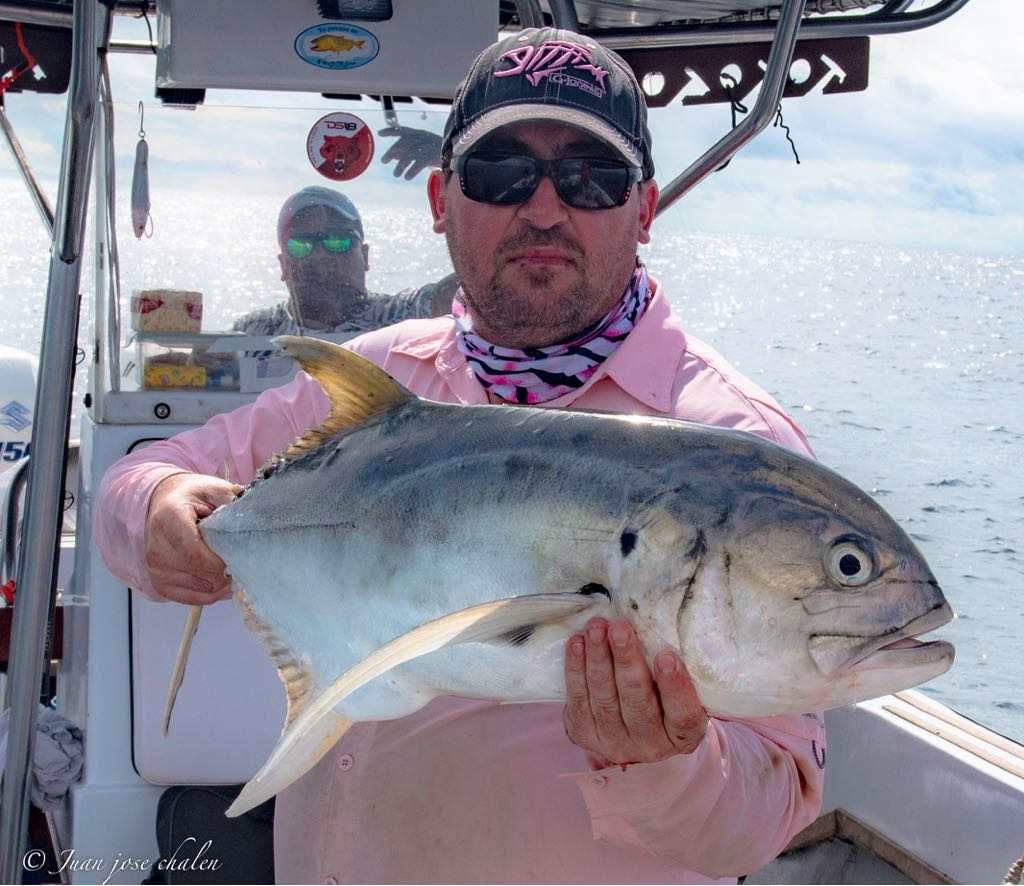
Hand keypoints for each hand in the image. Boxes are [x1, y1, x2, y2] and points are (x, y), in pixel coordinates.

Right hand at [143, 473, 239, 604]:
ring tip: (229, 563)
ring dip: (223, 581)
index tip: (241, 554)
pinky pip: (195, 598)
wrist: (165, 504)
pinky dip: (214, 592)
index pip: (197, 555)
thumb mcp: (215, 490)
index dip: (223, 561)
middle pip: (202, 574)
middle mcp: (157, 547)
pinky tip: (221, 577)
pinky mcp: (160, 584)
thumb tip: (255, 523)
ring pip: (203, 589)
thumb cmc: (194, 498)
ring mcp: (156, 569)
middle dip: (228, 570)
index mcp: (169, 519)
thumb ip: (233, 504)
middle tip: (241, 558)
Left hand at [377, 126, 442, 179]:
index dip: (390, 131)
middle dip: (390, 153)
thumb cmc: (438, 149)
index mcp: (417, 134)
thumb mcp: (423, 145)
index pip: (401, 130)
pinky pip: (416, 166)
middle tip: (384, 161)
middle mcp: (418, 139)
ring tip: (396, 174)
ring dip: (400, 167)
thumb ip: (408, 149)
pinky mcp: (428, 157)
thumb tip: (393, 156)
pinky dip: (410, 172)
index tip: (380, 133)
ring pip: (406, 157)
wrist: (455, 152)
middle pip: (400, 145)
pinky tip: (406, 177)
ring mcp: (423, 148)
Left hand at [563, 618, 708, 767]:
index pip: (682, 715)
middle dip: (626, 661)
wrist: (633, 736)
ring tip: (596, 628)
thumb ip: (680, 671)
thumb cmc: (665, 702)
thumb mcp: (684, 694)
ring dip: (598, 659)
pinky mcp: (584, 734)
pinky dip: (576, 669)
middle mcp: (650, 745)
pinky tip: (576, 643)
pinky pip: (578, 700)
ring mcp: (614, 742)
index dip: (674, 688)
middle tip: (620, 629)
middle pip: (637, 702)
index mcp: (682, 736)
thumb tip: (668, 626)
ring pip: (604, 698)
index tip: (666, 657)